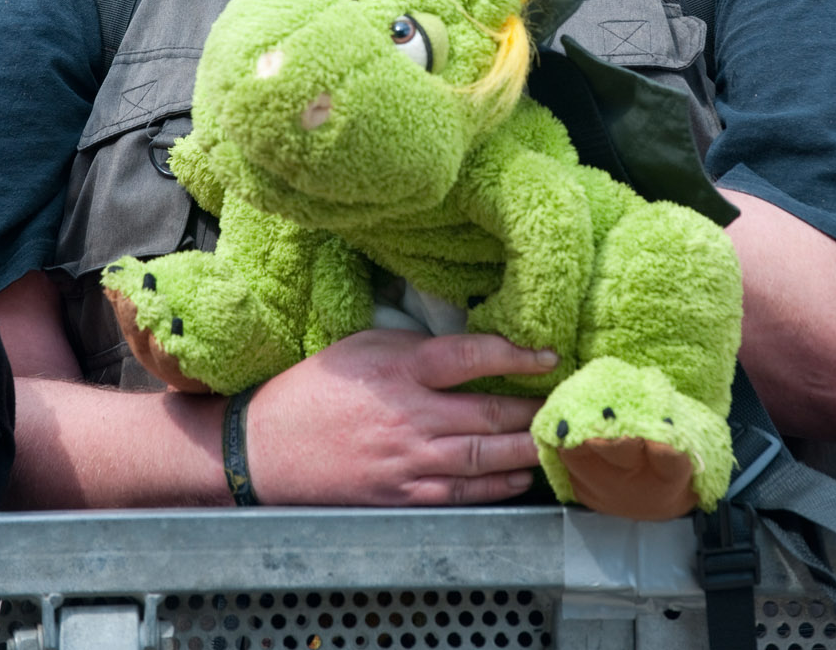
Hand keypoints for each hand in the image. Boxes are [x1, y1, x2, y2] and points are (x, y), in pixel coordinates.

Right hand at [247, 328, 555, 506]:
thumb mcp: (366, 344)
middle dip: (534, 407)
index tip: (549, 354)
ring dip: (527, 448)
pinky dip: (499, 484)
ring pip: (485, 457)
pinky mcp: (403, 493)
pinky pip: (464, 492)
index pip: (471, 357)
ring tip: (555, 436)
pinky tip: (521, 474)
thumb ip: (419, 345)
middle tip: (566, 398)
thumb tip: (472, 342)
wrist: (269, 446)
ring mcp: (408, 460)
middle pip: (489, 414)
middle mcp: (410, 416)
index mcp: (401, 369)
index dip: (517, 355)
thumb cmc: (319, 386)